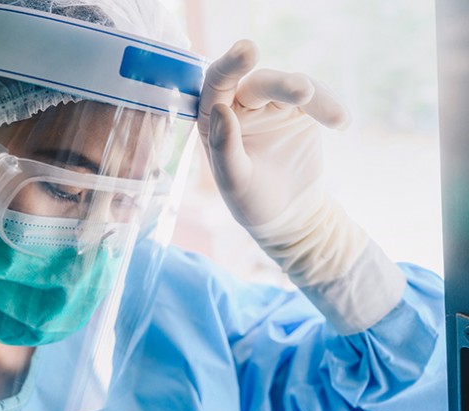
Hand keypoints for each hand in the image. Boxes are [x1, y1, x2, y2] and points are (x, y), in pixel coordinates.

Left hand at [198, 40, 349, 226]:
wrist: (289, 215)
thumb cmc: (251, 200)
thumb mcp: (234, 182)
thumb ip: (225, 148)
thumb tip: (221, 109)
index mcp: (214, 119)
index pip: (217, 84)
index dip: (230, 65)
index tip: (248, 50)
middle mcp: (240, 105)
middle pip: (260, 83)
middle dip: (282, 84)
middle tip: (303, 91)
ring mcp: (271, 105)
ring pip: (290, 86)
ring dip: (312, 96)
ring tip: (335, 118)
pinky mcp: (300, 110)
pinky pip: (316, 97)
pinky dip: (329, 105)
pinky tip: (341, 121)